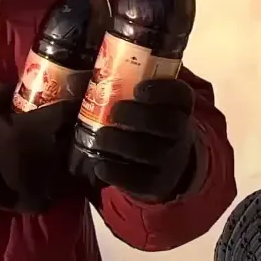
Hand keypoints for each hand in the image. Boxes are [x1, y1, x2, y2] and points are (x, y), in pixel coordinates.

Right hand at [0, 85, 80, 214]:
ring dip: (72, 166)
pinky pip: (57, 194)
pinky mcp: (38, 201)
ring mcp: (46, 181)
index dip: (72, 110)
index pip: (69, 114)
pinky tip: (52, 181)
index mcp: (38, 128)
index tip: (73, 107)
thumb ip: (8, 91)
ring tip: (66, 160)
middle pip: (78, 145)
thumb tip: (21, 81)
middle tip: (73, 135)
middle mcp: (49, 154)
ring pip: (73, 173)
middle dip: (77, 139)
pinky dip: (56, 188)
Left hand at [74, 78, 198, 203]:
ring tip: (100, 138)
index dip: (161, 90)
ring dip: (120, 143)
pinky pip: (139, 180)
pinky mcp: (158, 184)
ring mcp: (171, 161)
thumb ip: (123, 84)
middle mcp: (181, 133)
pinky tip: (100, 164)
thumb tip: (79, 76)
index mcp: (179, 106)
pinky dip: (116, 172)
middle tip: (114, 113)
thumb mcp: (146, 102)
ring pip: (150, 151)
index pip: (180, 94)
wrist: (166, 163)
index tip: (138, 89)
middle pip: (168, 122)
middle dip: (137, 116)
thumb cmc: (145, 123)